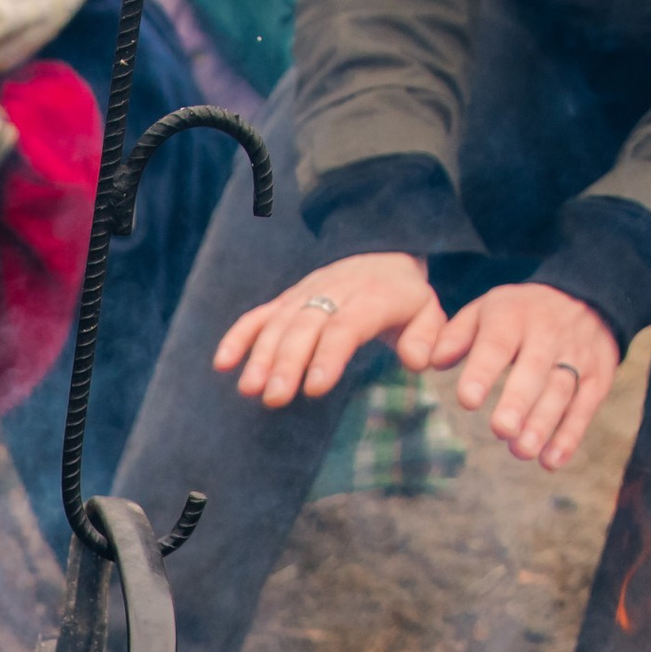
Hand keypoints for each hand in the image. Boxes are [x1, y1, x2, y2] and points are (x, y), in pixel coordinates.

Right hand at [214, 253, 444, 406]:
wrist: (382, 253)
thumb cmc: (403, 298)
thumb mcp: (428, 312)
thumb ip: (425, 337)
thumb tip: (416, 362)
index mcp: (371, 297)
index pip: (345, 327)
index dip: (328, 356)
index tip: (314, 389)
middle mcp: (332, 292)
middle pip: (304, 327)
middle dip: (287, 362)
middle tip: (274, 398)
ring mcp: (304, 295)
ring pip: (278, 323)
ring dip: (260, 357)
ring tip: (249, 390)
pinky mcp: (284, 301)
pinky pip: (257, 316)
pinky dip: (237, 337)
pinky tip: (222, 364)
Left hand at [428, 282, 617, 468]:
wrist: (585, 296)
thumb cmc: (515, 316)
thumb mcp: (483, 312)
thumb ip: (454, 335)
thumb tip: (430, 361)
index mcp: (514, 316)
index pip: (498, 343)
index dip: (484, 370)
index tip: (467, 399)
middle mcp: (549, 334)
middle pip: (536, 369)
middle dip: (520, 400)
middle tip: (501, 429)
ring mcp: (577, 354)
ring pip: (563, 389)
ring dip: (543, 422)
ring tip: (522, 451)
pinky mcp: (598, 375)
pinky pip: (586, 404)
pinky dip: (571, 434)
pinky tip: (550, 461)